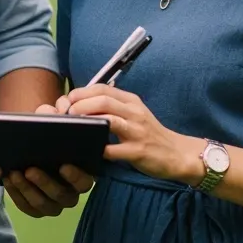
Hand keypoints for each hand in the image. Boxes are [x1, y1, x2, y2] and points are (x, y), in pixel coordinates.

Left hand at [3, 103, 94, 216]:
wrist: (32, 147)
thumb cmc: (48, 135)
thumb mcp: (51, 120)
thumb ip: (56, 113)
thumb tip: (57, 111)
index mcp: (82, 175)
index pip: (85, 182)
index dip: (76, 176)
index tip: (63, 165)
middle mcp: (71, 194)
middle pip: (63, 196)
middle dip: (45, 183)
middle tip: (30, 169)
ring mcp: (53, 204)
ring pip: (43, 204)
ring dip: (27, 189)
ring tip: (13, 172)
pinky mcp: (36, 208)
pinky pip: (27, 207)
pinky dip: (16, 194)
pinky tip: (7, 178)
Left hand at [65, 84, 201, 182]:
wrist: (176, 154)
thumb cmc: (149, 134)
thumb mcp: (134, 114)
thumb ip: (113, 107)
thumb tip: (82, 104)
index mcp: (131, 101)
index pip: (103, 89)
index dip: (81, 93)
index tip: (67, 101)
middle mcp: (134, 112)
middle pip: (102, 101)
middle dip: (80, 106)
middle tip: (66, 115)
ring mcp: (137, 131)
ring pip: (108, 121)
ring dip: (87, 124)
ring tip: (74, 129)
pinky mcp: (138, 151)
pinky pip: (114, 149)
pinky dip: (100, 149)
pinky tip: (90, 151)